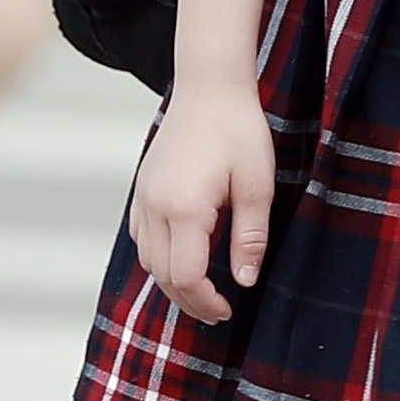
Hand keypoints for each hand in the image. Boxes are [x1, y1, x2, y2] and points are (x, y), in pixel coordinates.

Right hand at [131, 84, 280, 323]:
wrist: (209, 88)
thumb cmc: (238, 131)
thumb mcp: (257, 185)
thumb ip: (250, 236)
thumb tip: (246, 280)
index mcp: (184, 209)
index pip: (186, 276)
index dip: (206, 301)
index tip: (228, 309)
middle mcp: (155, 206)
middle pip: (162, 275)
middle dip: (189, 301)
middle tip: (217, 312)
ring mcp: (143, 197)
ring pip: (148, 259)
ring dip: (172, 282)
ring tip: (201, 292)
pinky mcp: (142, 188)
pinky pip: (141, 237)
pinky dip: (159, 258)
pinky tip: (181, 258)